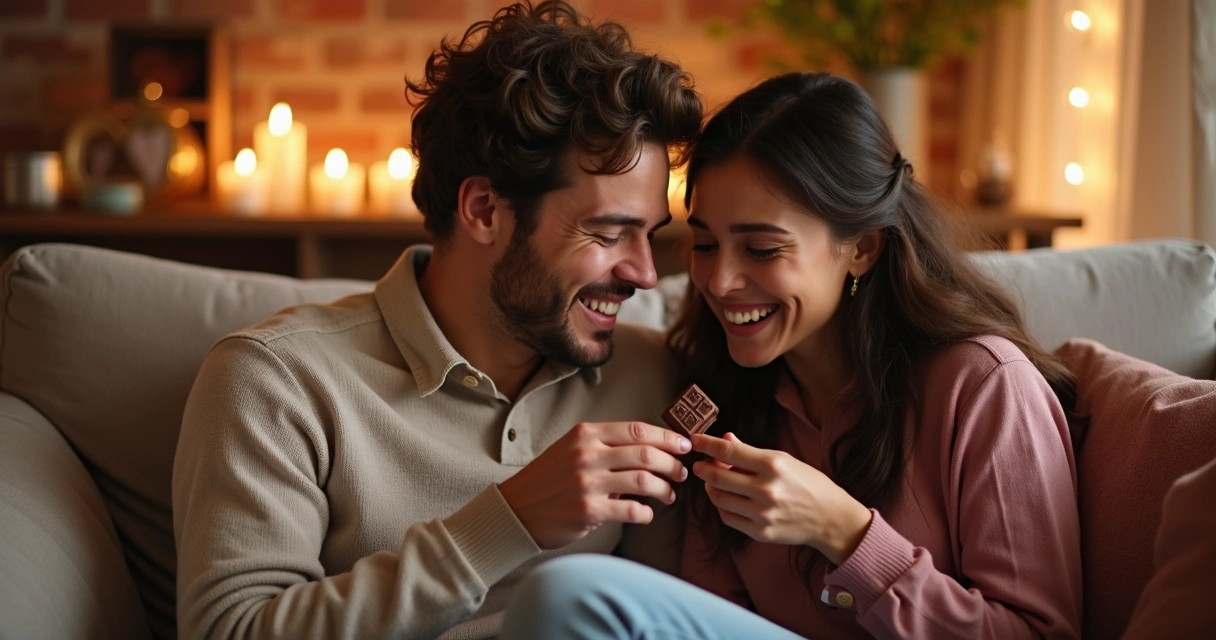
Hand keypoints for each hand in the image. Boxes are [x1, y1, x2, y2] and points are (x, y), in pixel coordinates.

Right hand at [498, 421, 690, 549]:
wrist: (516, 509)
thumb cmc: (548, 480)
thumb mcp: (571, 450)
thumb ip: (606, 447)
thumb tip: (651, 450)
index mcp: (585, 434)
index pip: (638, 430)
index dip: (667, 437)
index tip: (684, 445)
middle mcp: (587, 454)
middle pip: (646, 454)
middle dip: (672, 464)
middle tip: (681, 473)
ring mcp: (587, 482)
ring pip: (644, 481)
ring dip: (664, 489)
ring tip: (669, 495)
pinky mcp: (588, 511)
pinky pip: (632, 510)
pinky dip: (646, 513)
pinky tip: (646, 514)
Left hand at [691, 432, 871, 565]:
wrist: (831, 519)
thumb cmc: (808, 484)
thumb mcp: (784, 460)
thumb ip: (751, 452)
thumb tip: (726, 438)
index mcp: (774, 465)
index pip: (729, 451)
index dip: (707, 444)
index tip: (694, 440)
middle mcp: (767, 489)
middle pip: (718, 476)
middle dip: (703, 468)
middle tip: (700, 464)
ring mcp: (763, 514)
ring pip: (719, 498)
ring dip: (711, 487)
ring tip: (714, 481)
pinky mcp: (761, 532)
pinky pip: (728, 517)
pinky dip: (723, 506)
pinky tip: (727, 498)